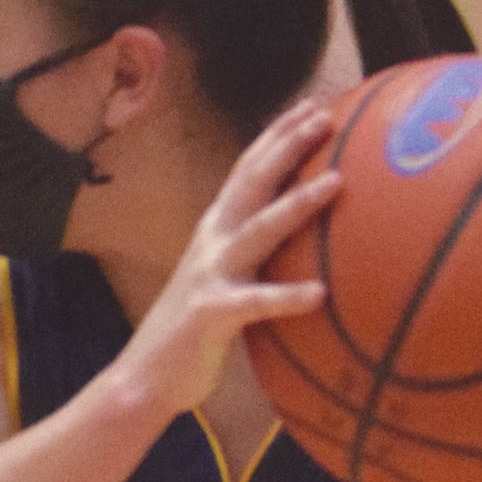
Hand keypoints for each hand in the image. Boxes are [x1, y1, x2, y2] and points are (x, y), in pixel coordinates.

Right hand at [116, 101, 339, 416]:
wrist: (144, 376)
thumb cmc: (194, 331)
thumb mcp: (224, 279)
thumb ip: (253, 254)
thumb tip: (300, 241)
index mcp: (215, 230)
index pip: (248, 169)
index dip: (277, 135)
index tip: (312, 106)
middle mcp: (211, 242)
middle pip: (252, 182)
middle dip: (287, 146)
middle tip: (324, 117)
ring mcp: (210, 275)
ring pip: (258, 230)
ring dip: (297, 205)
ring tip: (337, 182)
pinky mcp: (211, 315)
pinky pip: (254, 303)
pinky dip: (286, 295)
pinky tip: (319, 293)